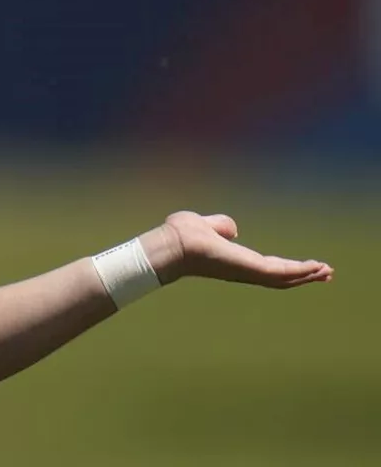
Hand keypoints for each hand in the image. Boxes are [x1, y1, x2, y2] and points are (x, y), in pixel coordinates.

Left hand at [144, 211, 332, 287]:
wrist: (175, 244)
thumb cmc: (183, 236)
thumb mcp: (207, 225)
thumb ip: (221, 226)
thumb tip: (231, 229)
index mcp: (236, 261)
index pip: (267, 267)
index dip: (287, 267)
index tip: (306, 266)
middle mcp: (245, 271)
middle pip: (280, 276)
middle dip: (303, 275)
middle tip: (325, 273)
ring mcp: (248, 272)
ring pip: (284, 277)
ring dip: (307, 274)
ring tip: (327, 271)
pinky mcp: (251, 269)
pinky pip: (281, 273)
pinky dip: (300, 271)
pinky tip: (316, 268)